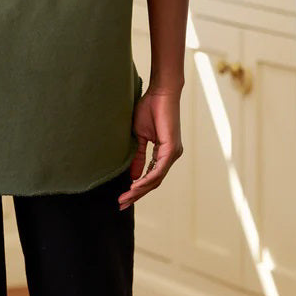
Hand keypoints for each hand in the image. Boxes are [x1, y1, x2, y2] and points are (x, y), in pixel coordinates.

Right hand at [118, 87, 183, 209]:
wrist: (161, 92)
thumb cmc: (150, 108)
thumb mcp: (140, 135)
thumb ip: (138, 155)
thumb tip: (132, 175)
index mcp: (164, 153)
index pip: (150, 176)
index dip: (137, 188)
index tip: (123, 197)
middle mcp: (171, 156)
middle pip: (153, 182)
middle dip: (137, 194)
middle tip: (122, 204)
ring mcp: (173, 153)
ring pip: (156, 179)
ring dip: (140, 190)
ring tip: (126, 197)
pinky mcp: (171, 149)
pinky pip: (158, 170)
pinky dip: (146, 179)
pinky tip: (135, 185)